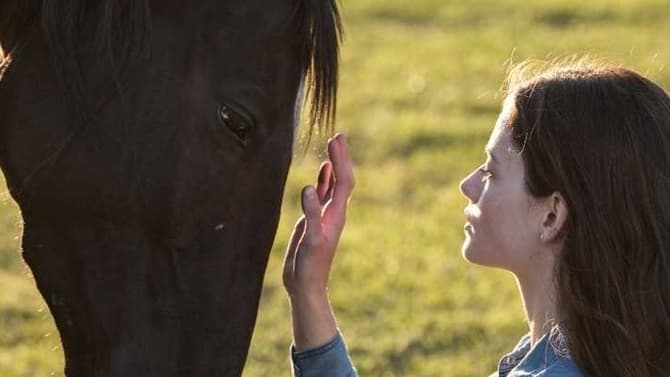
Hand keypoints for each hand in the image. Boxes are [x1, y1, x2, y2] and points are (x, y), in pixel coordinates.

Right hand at [283, 133, 355, 298]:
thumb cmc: (309, 267)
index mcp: (336, 215)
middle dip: (341, 157)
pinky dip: (324, 180)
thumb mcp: (310, 240)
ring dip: (334, 165)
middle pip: (342, 179)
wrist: (306, 285)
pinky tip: (322, 171)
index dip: (340, 160)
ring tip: (334, 145)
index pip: (343, 182)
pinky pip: (323, 194)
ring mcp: (325, 215)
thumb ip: (310, 214)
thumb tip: (308, 188)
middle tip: (339, 135)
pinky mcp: (315, 220)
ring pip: (334, 184)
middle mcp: (334, 212)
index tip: (335, 140)